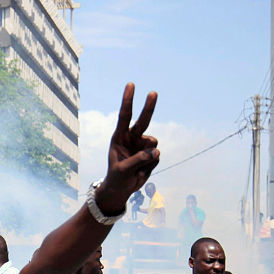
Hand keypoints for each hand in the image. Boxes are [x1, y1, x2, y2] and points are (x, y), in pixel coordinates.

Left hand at [95, 84, 158, 214]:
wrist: (122, 188)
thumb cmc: (117, 177)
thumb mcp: (123, 170)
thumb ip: (137, 160)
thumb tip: (155, 151)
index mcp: (119, 137)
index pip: (124, 115)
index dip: (128, 100)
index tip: (131, 85)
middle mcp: (132, 137)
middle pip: (143, 120)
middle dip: (148, 107)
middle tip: (153, 92)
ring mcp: (143, 145)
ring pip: (153, 142)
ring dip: (148, 154)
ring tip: (137, 167)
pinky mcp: (152, 153)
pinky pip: (157, 156)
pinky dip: (151, 165)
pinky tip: (142, 170)